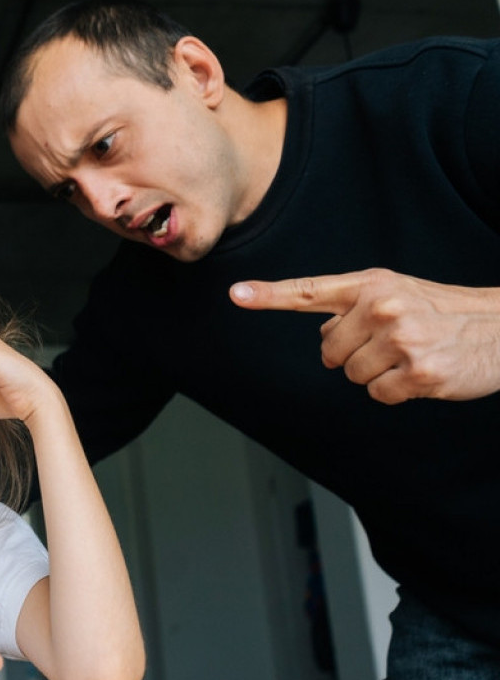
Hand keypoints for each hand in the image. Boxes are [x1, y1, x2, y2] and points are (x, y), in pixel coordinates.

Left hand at [230, 269, 499, 403]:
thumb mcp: (398, 293)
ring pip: (351, 375)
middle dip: (354, 354)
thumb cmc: (444, 312)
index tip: (235, 294)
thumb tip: (323, 334)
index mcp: (372, 284)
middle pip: (328, 351)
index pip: (309, 291)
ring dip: (377, 374)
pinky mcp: (418, 373)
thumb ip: (353, 308)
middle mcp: (383, 306)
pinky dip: (396, 391)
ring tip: (412, 355)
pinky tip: (422, 373)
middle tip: (395, 342)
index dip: (268, 295)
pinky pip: (378, 394)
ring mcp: (401, 339)